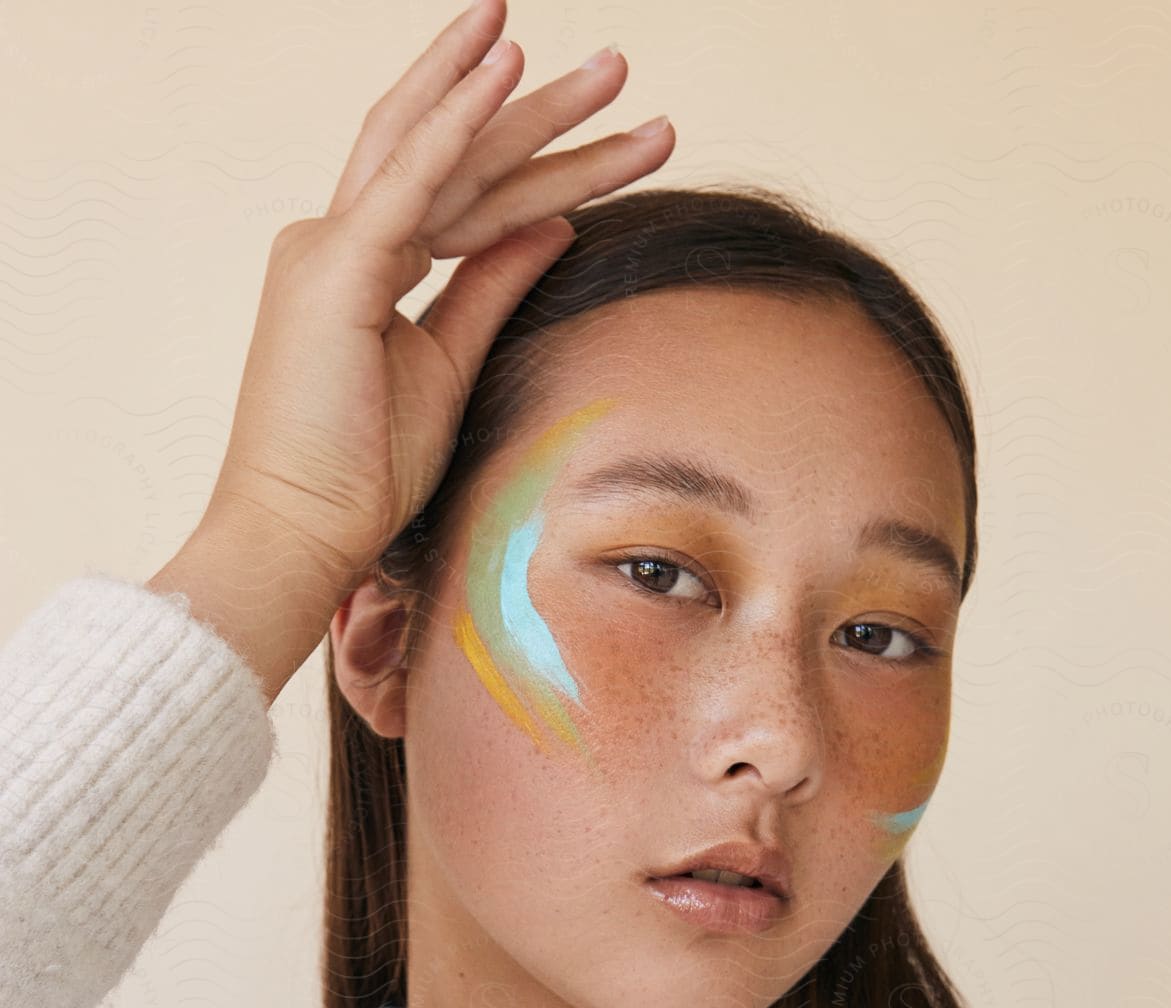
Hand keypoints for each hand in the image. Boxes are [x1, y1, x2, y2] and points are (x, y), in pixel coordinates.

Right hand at [200, 0, 674, 651]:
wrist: (300, 530)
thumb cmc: (362, 470)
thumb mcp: (448, 363)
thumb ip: (492, 287)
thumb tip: (553, 226)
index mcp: (362, 263)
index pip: (461, 190)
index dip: (533, 155)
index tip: (613, 127)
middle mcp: (340, 238)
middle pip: (456, 154)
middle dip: (540, 109)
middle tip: (620, 67)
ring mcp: (331, 247)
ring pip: (444, 154)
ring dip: (522, 101)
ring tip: (608, 65)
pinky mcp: (335, 269)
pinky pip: (410, 180)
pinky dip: (457, 122)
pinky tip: (506, 67)